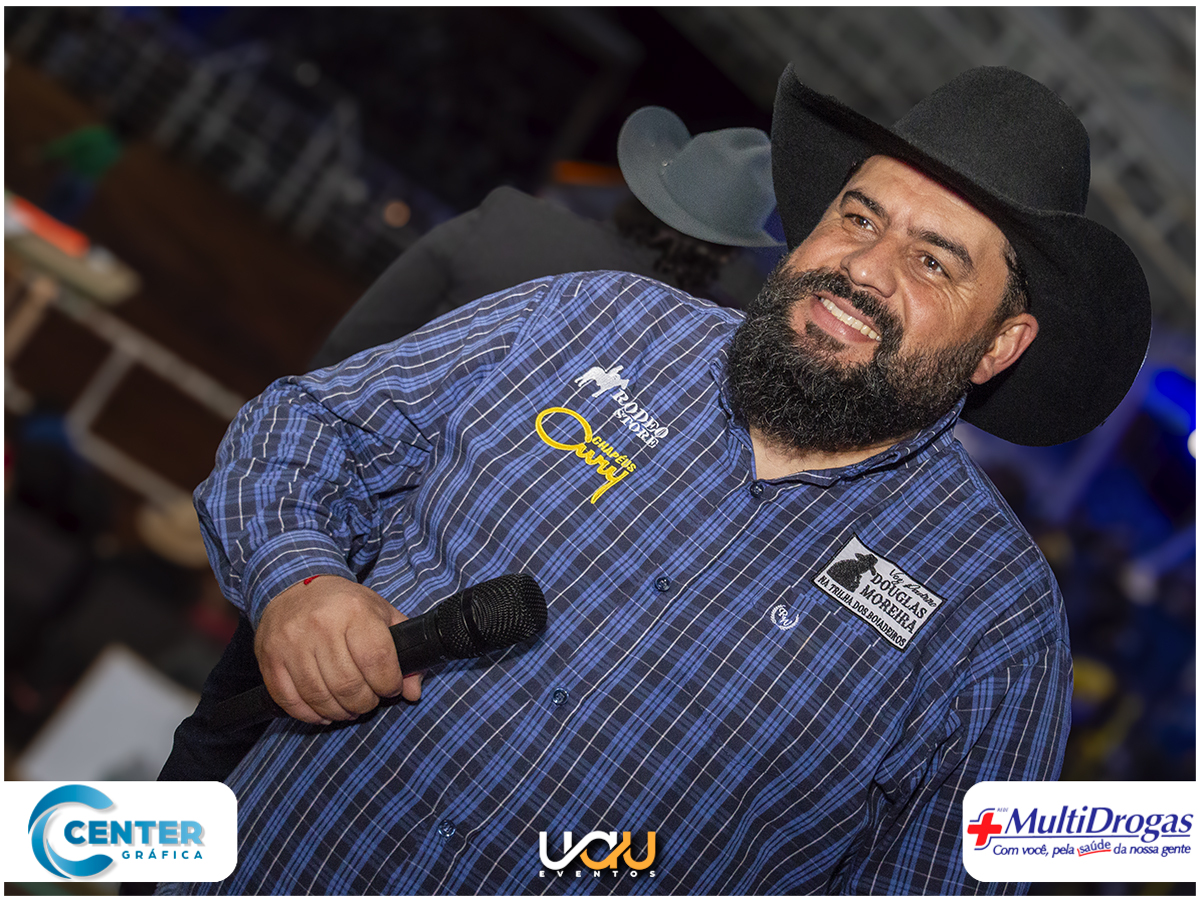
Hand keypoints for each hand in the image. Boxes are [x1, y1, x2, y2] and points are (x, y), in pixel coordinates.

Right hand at [254, 575, 422, 723]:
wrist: (295, 586)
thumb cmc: (344, 604)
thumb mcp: (380, 613)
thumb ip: (403, 649)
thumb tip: (413, 691)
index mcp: (354, 610)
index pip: (377, 660)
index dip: (389, 684)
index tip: (390, 688)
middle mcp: (321, 624)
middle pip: (349, 685)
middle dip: (364, 703)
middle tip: (368, 701)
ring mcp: (292, 642)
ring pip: (320, 696)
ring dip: (339, 711)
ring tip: (348, 707)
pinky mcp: (270, 658)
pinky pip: (290, 700)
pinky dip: (309, 714)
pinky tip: (322, 711)